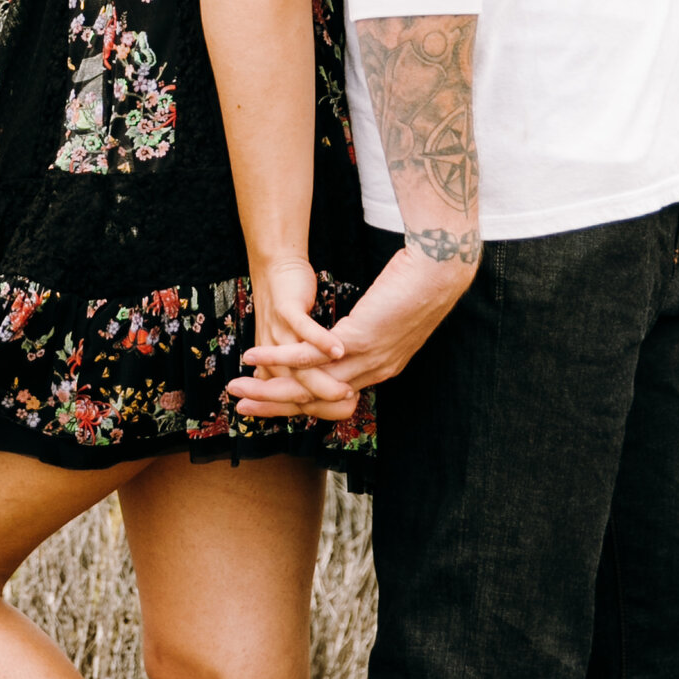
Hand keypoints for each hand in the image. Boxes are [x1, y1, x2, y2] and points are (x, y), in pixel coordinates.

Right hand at [231, 239, 474, 418]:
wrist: (441, 271)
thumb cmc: (419, 287)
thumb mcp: (388, 319)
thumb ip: (366, 334)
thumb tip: (350, 338)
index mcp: (379, 369)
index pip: (329, 400)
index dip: (295, 404)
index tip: (266, 404)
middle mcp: (371, 373)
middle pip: (312, 400)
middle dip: (272, 405)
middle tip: (239, 407)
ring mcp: (366, 359)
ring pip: (307, 383)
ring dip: (267, 387)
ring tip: (237, 386)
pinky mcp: (359, 339)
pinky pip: (311, 354)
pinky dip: (279, 357)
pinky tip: (254, 356)